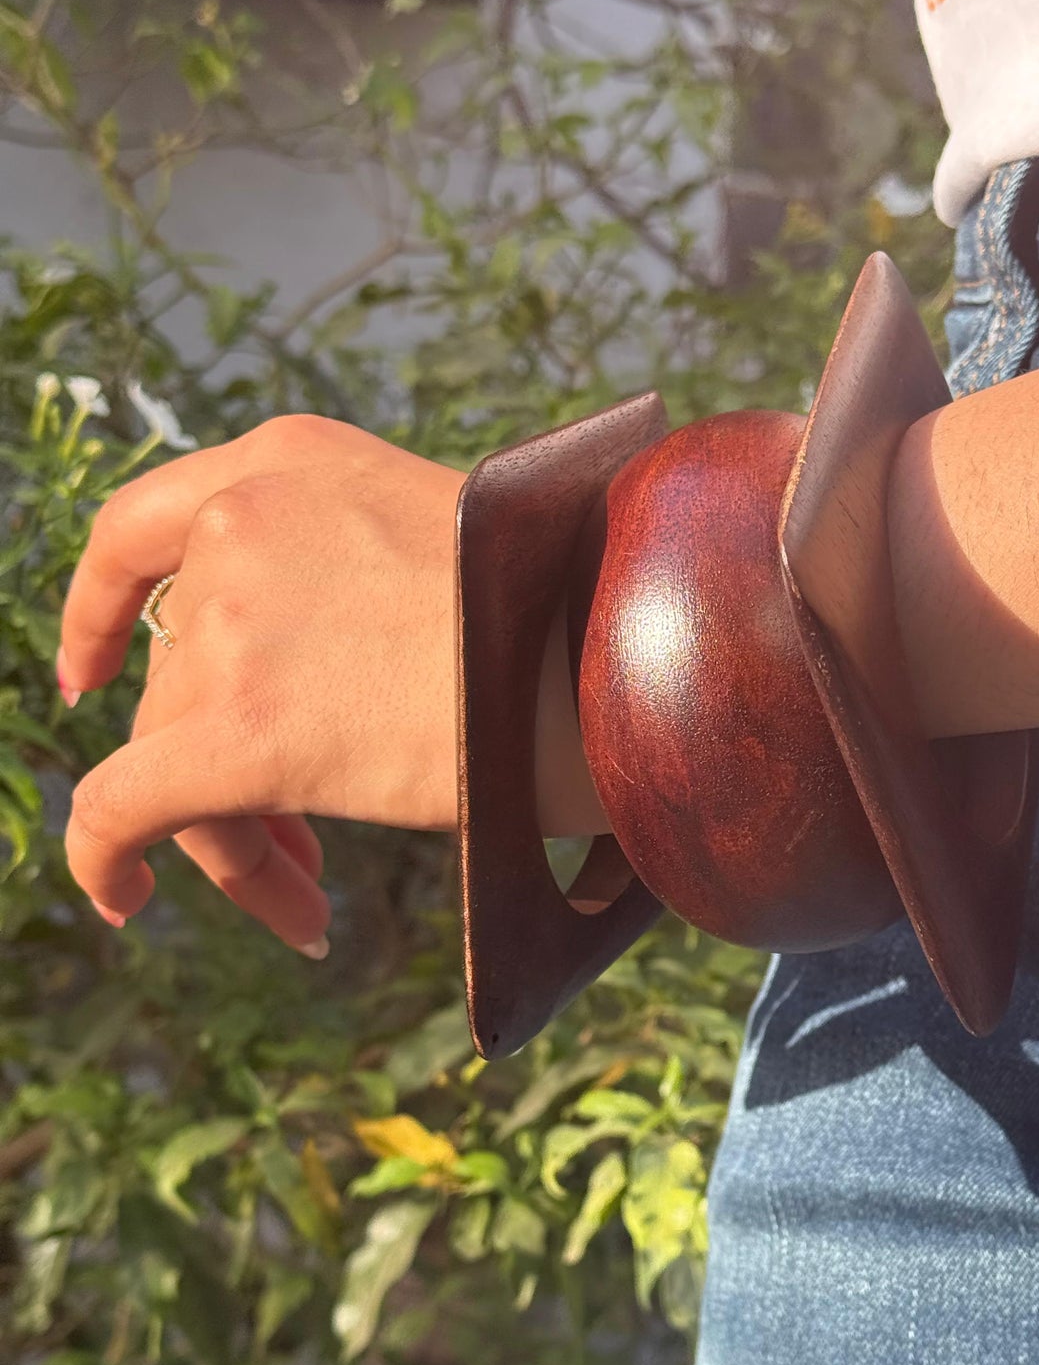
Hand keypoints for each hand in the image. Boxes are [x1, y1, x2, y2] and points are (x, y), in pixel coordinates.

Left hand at [58, 412, 606, 956]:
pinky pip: (121, 809)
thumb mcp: (449, 540)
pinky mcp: (238, 730)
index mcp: (290, 462)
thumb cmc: (575, 616)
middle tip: (298, 855)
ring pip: (173, 755)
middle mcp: (241, 526)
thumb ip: (361, 569)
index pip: (140, 528)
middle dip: (218, 770)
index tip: (95, 672)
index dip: (100, 610)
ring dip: (234, 837)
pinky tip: (125, 897)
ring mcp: (233, 623)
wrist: (616, 658)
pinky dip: (109, 859)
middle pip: (180, 678)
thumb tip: (328, 669)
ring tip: (310, 902)